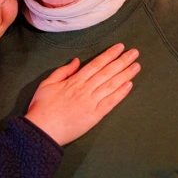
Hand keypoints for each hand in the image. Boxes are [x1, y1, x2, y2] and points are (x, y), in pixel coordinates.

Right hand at [24, 43, 139, 145]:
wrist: (42, 129)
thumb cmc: (42, 107)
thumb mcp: (47, 84)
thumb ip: (63, 71)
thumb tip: (76, 61)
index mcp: (74, 81)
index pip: (95, 64)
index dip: (109, 55)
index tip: (119, 48)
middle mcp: (85, 89)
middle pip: (107, 72)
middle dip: (122, 61)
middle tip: (135, 53)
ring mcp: (91, 102)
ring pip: (111, 85)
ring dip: (125, 74)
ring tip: (136, 66)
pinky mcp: (94, 116)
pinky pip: (110, 102)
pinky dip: (120, 93)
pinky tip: (129, 85)